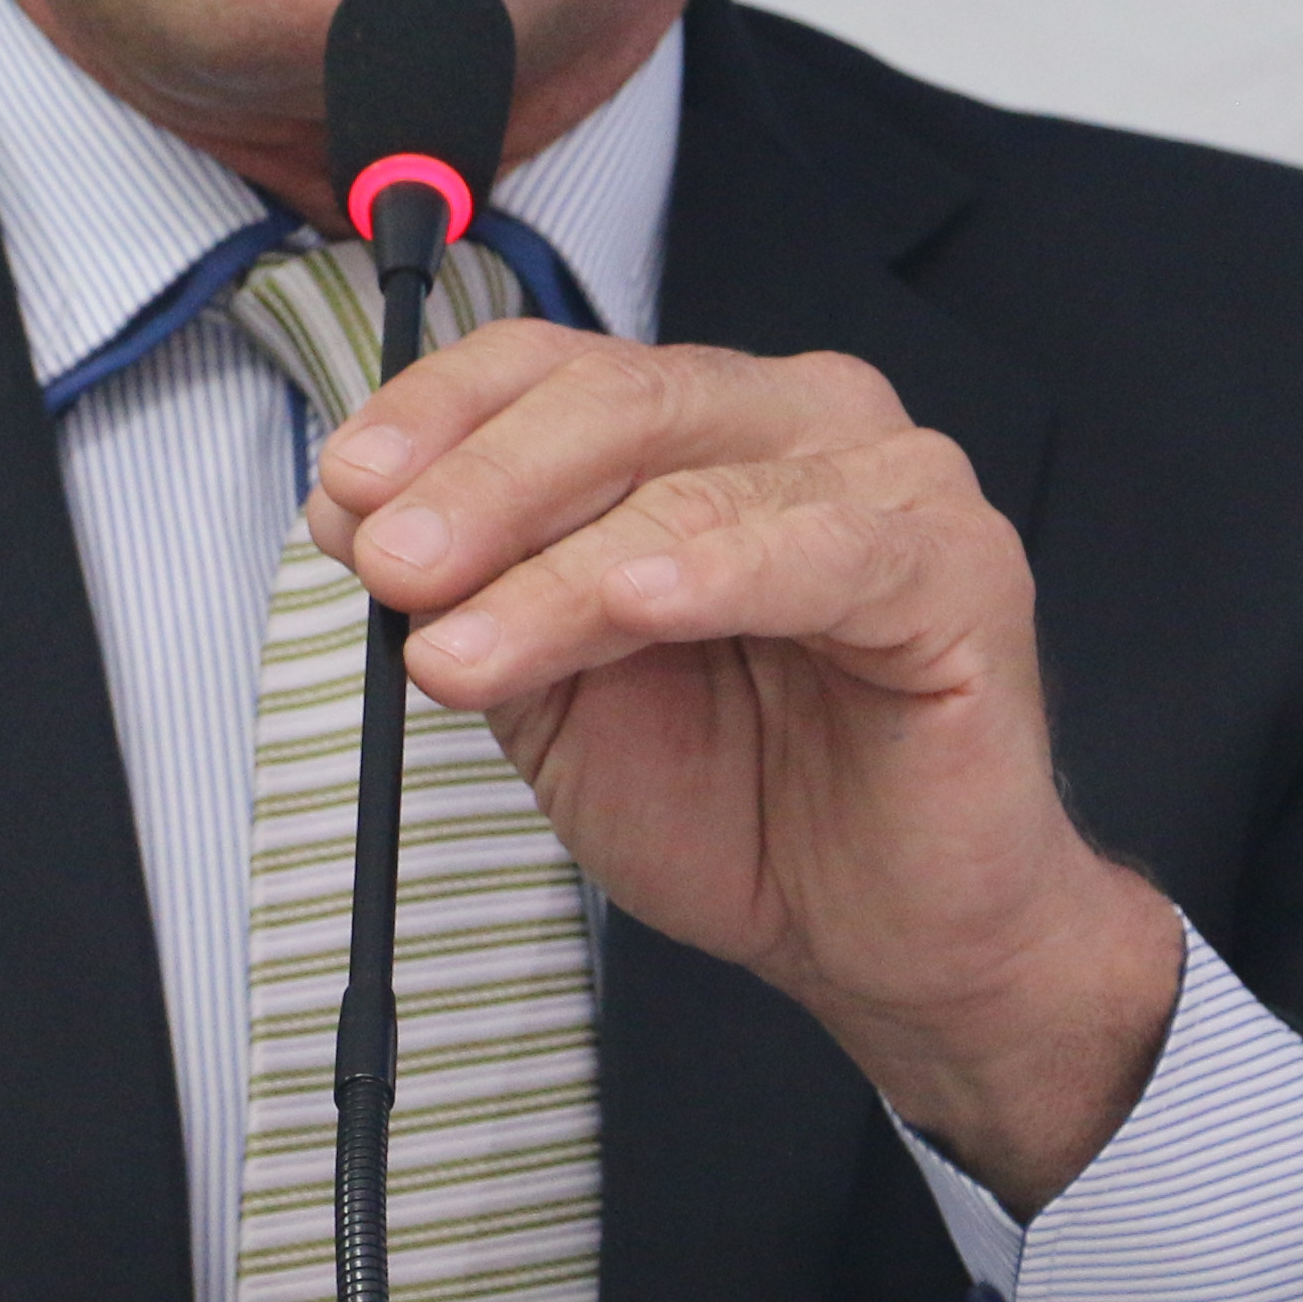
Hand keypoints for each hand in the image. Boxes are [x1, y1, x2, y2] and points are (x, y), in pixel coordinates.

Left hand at [307, 325, 1178, 1209]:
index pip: (554, 366)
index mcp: (701, 424)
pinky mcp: (960, 570)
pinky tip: (641, 603)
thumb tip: (350, 512)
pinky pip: (828, 553)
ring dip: (556, 570)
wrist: (876, 934)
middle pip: (618, 402)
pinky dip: (722, 570)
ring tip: (460, 650)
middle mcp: (799, 421)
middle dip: (480, 487)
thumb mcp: (555, 691)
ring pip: (694, 487)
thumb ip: (476, 593)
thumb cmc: (736, 799)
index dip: (438, 415)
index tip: (342, 494)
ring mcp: (894, 482)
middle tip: (390, 568)